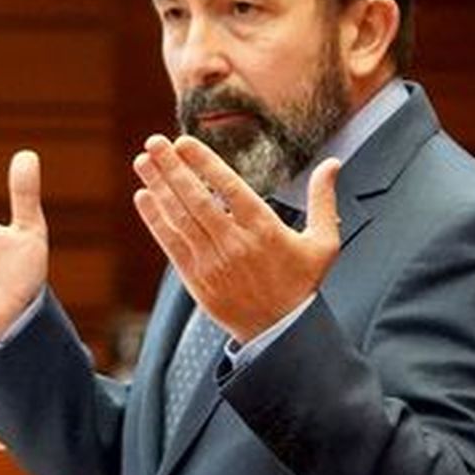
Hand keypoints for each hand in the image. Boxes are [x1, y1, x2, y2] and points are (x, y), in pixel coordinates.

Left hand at [132, 134, 341, 341]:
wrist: (279, 332)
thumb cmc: (301, 283)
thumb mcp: (323, 243)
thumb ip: (323, 201)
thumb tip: (332, 163)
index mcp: (264, 229)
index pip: (229, 188)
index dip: (204, 163)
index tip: (183, 142)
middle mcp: (235, 243)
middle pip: (197, 199)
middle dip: (172, 168)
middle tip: (153, 142)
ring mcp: (212, 261)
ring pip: (180, 217)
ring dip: (158, 186)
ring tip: (142, 161)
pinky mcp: (196, 277)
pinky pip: (171, 242)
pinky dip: (155, 218)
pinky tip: (143, 196)